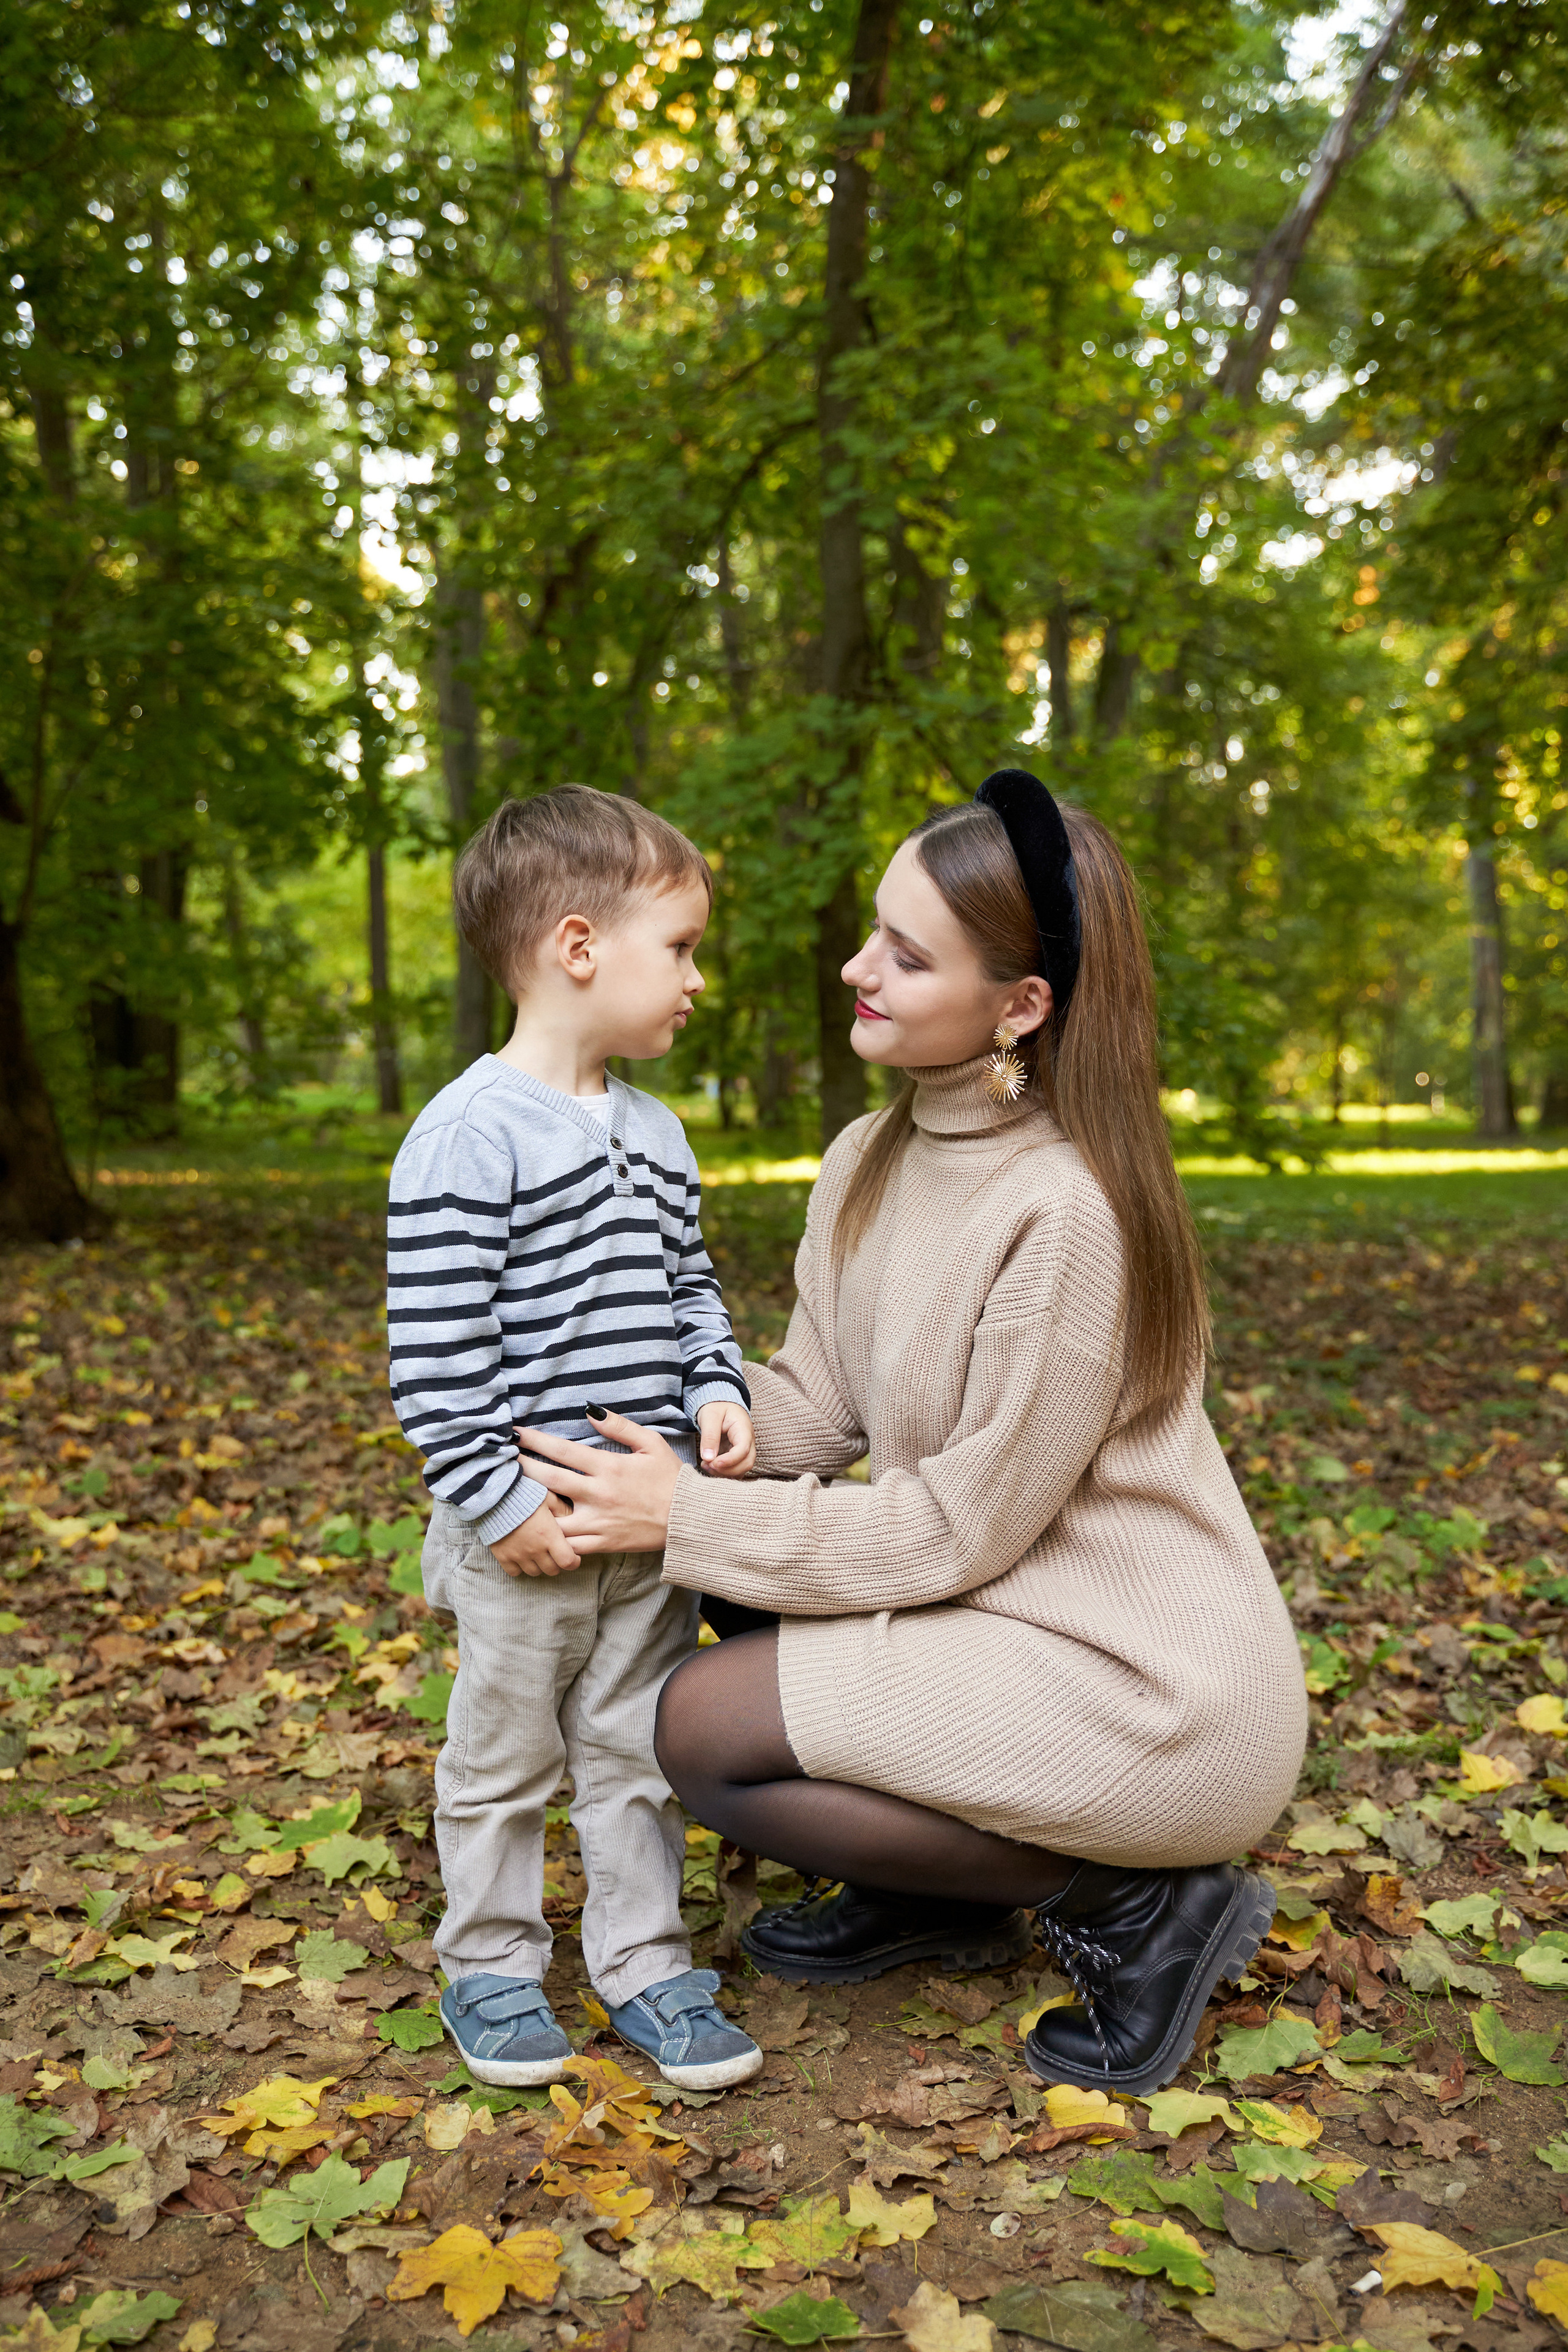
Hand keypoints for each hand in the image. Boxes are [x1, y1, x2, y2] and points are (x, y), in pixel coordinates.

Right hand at [489, 1495, 582, 1579]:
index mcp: (549, 1536)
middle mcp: (535, 1549)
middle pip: (552, 1570)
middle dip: (558, 1564)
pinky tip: (522, 1557)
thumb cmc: (524, 1494)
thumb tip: (573, 1518)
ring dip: (540, 1566)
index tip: (574, 1557)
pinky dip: (520, 1568)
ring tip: (539, 1555)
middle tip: (556, 1554)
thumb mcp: (548, 1497)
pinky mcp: (503, 1556)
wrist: (495, 1496)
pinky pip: (515, 1572)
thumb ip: (563, 1509)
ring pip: (535, 1572)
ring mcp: (518, 1555)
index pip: (567, 1562)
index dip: (573, 1562)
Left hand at [515, 1408, 680, 1554]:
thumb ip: (619, 1426)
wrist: (689, 1519)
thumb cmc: (670, 1478)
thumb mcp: (651, 1443)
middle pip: (548, 1480)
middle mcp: (598, 1494)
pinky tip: (535, 1531)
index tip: (515, 1434)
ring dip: (530, 1509)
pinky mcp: (602, 1543)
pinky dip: (550, 1538)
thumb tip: (589, 1410)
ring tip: (510, 1500)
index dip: (535, 1441)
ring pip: (552, 1518)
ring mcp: (598, 1522)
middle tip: (499, 1462)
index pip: (563, 1451)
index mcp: (609, 1467)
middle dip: (521, 1469)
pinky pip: (568, 1544)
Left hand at [696, 1400, 754, 1478]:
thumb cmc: (716, 1408)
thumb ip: (709, 1436)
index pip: (743, 1450)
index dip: (730, 1460)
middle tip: (708, 1465)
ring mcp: (744, 1449)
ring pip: (742, 1468)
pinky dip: (723, 1472)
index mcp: (743, 1429)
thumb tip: (708, 1458)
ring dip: (725, 1473)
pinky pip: (735, 1468)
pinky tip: (709, 1466)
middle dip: (728, 1469)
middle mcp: (748, 1441)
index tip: (713, 1463)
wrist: (719, 1404)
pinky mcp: (737, 1455)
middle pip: (747, 1463)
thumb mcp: (710, 1417)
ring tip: (706, 1465)